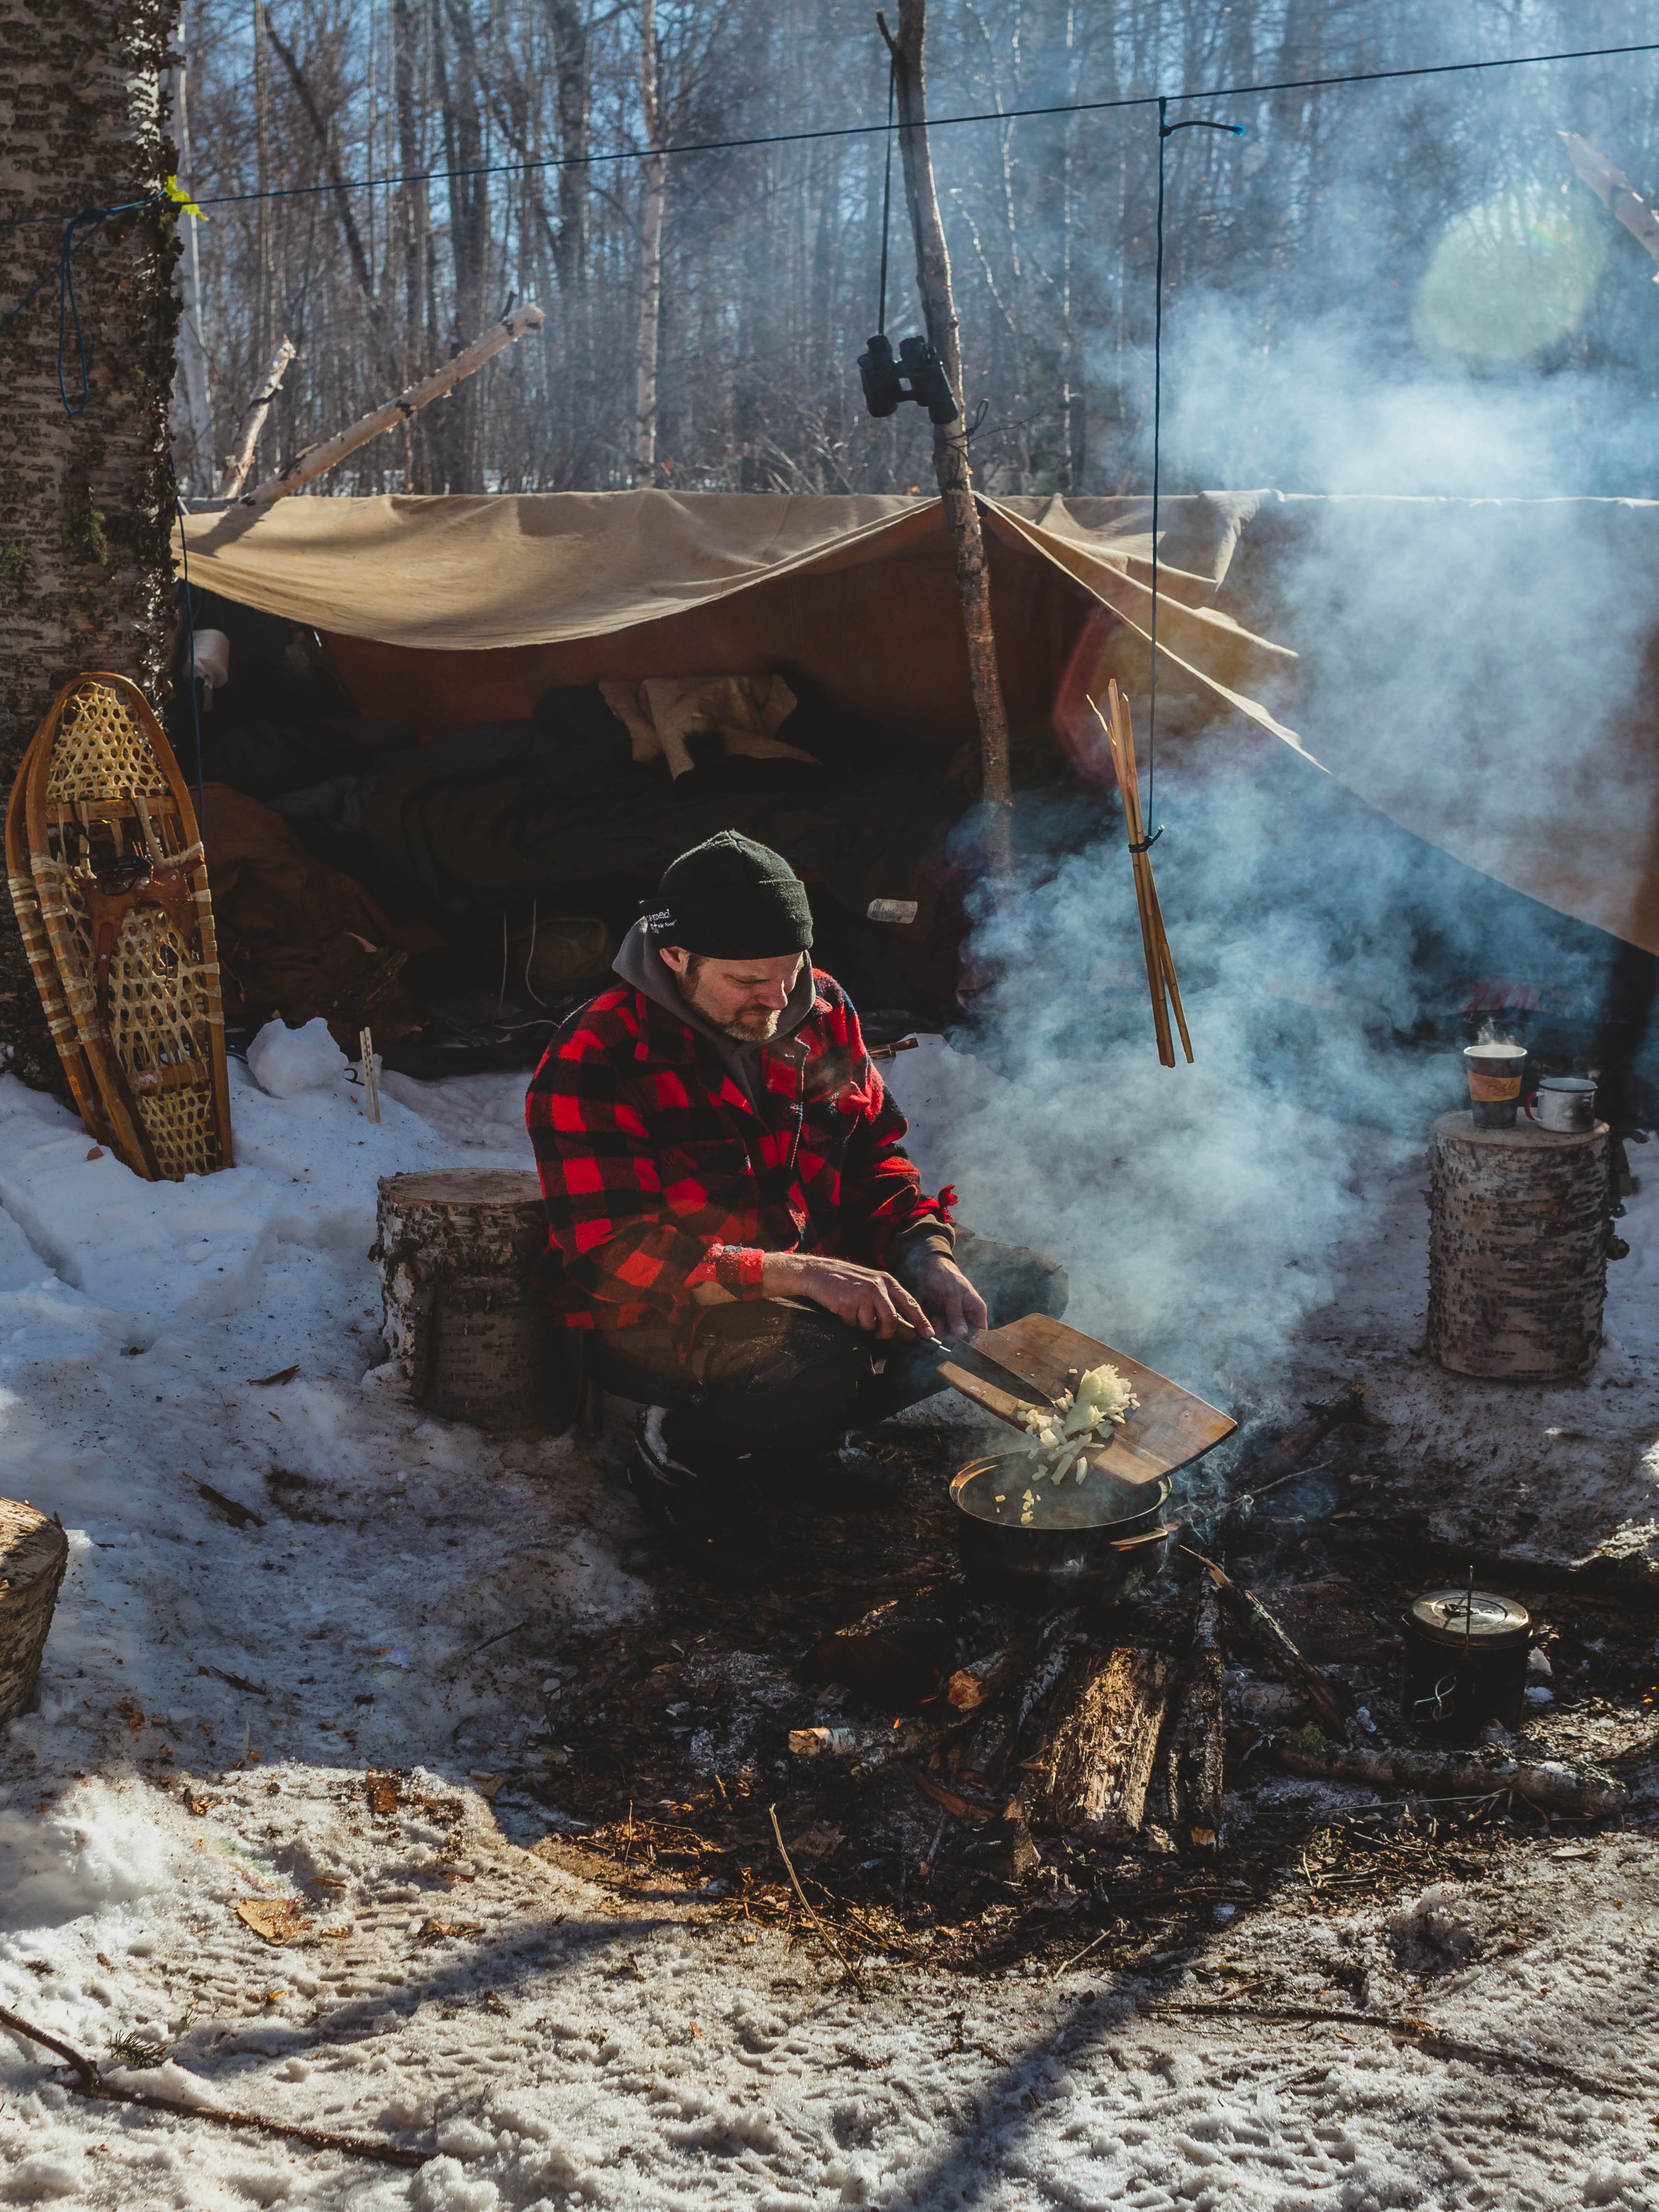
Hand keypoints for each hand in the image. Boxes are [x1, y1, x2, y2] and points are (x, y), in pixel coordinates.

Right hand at [761, 1250, 934, 1339]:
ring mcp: (862, 1294)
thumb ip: (886, 1298)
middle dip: (886, 1333)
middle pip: (891, 1320)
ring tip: (852, 1311)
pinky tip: (841, 1308)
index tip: (929, 1335)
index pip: (910, 1303)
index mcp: (886, 1281)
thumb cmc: (845, 1280)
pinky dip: (847, 1322)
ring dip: (861, 1325)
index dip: (921, 1321)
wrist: (817, 1272)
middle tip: (879, 1334)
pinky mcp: (847, 1303)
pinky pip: (853, 1324)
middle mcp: (877, 1286)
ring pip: (871, 1325)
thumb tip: (900, 1323)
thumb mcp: (870, 1281)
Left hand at [904, 1252, 988, 1337]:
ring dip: (938, 1328)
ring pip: (947, 1334)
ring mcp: (952, 1318)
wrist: (927, 1267)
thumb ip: (956, 1315)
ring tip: (934, 1315)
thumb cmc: (945, 1276)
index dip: (967, 1338)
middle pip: (960, 1337)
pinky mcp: (940, 1318)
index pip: (978, 1333)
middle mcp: (966, 1317)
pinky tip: (930, 1314)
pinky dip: (931, 1325)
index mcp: (976, 1311)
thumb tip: (963, 1334)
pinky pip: (936, 1329)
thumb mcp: (951, 1295)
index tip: (954, 1334)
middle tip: (939, 1321)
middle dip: (948, 1332)